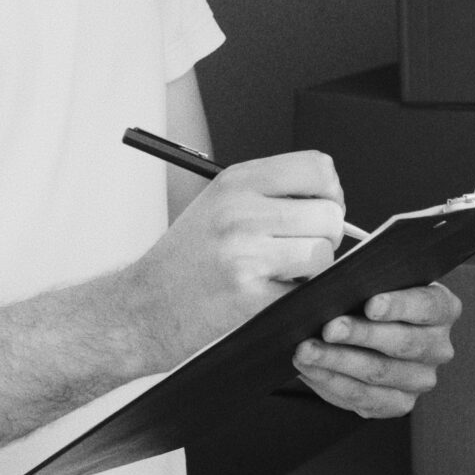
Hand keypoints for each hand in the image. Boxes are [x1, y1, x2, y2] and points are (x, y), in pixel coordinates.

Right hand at [122, 151, 345, 367]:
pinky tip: (269, 294)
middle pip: (329, 214)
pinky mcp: (250, 298)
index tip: (318, 208)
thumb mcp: (219, 203)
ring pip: (323, 255)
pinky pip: (305, 293)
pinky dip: (297, 298)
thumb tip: (332, 199)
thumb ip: (272, 193)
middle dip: (325, 236)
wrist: (143, 306)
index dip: (329, 192)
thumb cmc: (186, 257)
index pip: (318, 168)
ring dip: (313, 270)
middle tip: (300, 248)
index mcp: (237, 182)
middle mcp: (241, 213)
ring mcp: (245, 256)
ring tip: (282, 272)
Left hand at [294, 283, 461, 418]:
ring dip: (337, 362)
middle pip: (402, 343)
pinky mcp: (399, 403)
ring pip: (379, 373)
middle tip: (329, 329)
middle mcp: (438, 346)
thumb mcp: (370, 280)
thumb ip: (360, 279)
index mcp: (442, 308)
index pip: (427, 305)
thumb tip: (329, 285)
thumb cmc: (366, 297)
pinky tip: (309, 370)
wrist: (363, 331)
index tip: (370, 305)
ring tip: (306, 351)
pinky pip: (364, 398)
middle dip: (361, 335)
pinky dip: (331, 382)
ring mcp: (421, 379)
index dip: (399, 306)